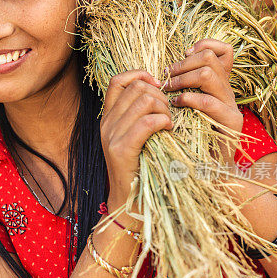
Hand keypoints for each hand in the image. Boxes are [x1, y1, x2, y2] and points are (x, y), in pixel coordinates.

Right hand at [100, 69, 172, 215]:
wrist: (128, 202)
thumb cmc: (140, 168)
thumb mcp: (137, 137)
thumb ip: (141, 116)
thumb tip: (160, 92)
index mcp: (108, 117)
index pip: (118, 80)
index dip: (140, 75)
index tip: (158, 87)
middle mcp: (106, 123)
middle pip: (137, 88)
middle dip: (160, 96)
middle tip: (169, 114)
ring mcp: (111, 136)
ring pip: (145, 101)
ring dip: (165, 109)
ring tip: (169, 124)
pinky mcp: (121, 149)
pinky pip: (147, 122)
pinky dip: (163, 122)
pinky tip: (168, 131)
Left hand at [161, 39, 242, 166]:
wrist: (206, 170)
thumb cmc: (188, 138)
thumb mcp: (184, 107)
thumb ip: (182, 87)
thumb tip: (166, 69)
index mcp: (219, 84)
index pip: (224, 51)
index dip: (205, 45)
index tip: (184, 54)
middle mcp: (228, 91)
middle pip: (210, 58)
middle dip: (183, 64)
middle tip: (167, 76)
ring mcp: (231, 105)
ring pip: (208, 74)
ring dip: (183, 79)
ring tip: (169, 91)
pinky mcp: (231, 122)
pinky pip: (210, 102)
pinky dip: (190, 99)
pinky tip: (177, 105)